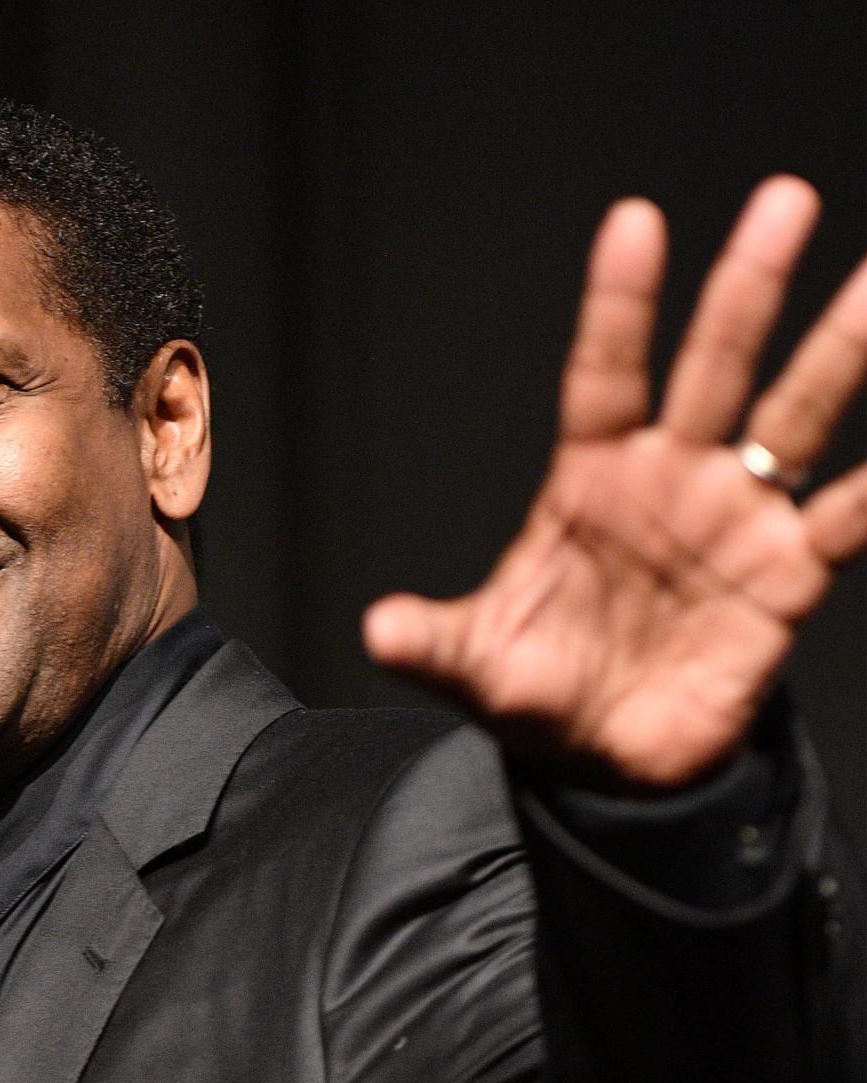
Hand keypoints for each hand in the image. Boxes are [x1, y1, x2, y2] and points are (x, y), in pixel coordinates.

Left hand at [363, 177, 866, 787]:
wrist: (607, 765)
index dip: (619, 305)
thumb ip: (436, 643)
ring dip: (839, 349)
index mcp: (588, 482)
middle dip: (746, 287)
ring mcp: (734, 519)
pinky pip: (851, 518)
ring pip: (795, 414)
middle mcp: (669, 481)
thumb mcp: (476, 668)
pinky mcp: (787, 575)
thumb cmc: (538, 696)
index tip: (635, 223)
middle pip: (713, 366)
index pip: (603, 375)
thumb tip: (379, 630)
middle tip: (783, 200)